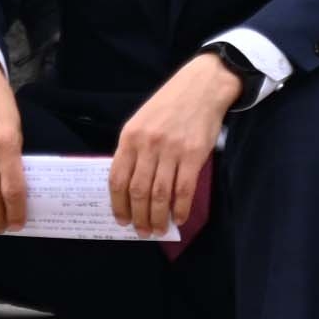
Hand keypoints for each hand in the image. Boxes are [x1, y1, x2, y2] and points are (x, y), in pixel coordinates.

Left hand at [110, 50, 234, 237]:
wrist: (200, 87)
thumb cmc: (168, 105)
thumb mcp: (141, 121)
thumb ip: (134, 149)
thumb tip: (129, 186)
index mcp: (129, 136)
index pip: (117, 178)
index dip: (118, 203)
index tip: (120, 219)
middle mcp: (148, 144)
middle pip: (138, 190)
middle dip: (138, 216)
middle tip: (141, 231)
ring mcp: (171, 150)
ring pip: (160, 194)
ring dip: (158, 217)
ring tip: (158, 230)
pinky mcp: (194, 155)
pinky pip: (184, 190)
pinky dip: (180, 208)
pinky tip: (178, 218)